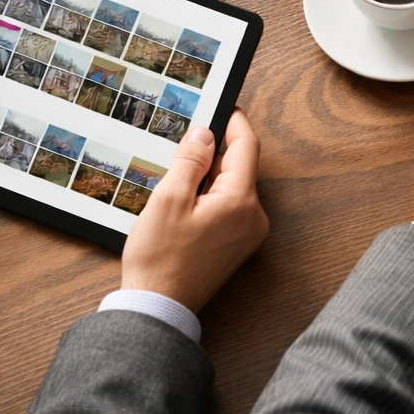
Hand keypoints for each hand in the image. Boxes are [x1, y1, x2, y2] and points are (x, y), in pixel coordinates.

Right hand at [120, 110, 268, 312]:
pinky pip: (229, 207)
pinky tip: (184, 201)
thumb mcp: (169, 199)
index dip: (234, 122)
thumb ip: (190, 162)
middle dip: (213, 152)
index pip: (246, 146)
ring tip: (176, 178)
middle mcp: (254, 216)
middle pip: (239, 166)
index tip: (224, 104)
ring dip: (208, 176)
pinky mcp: (237, 245)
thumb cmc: (160, 259)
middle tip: (185, 141)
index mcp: (241, 201)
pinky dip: (210, 196)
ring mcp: (248, 233)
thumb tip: (204, 134)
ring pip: (232, 187)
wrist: (159, 309)